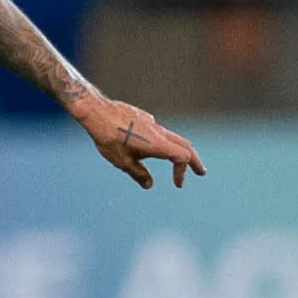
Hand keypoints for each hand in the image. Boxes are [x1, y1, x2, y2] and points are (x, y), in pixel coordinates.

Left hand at [74, 92, 203, 189]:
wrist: (97, 112)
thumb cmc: (108, 138)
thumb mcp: (122, 161)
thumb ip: (138, 174)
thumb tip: (149, 185)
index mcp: (157, 144)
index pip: (182, 158)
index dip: (182, 172)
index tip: (177, 184)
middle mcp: (159, 132)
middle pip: (185, 146)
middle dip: (194, 160)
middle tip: (200, 172)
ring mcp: (152, 123)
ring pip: (173, 137)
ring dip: (180, 150)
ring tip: (180, 161)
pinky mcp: (143, 118)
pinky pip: (158, 131)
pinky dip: (164, 141)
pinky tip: (152, 146)